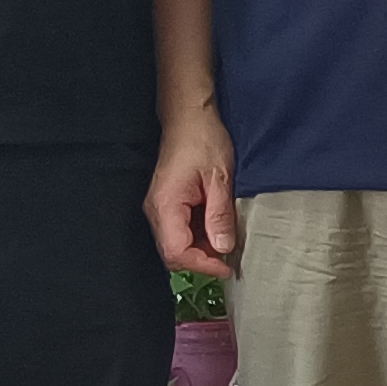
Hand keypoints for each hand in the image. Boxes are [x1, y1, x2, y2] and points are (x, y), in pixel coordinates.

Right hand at [148, 106, 239, 279]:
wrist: (189, 118)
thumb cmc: (202, 140)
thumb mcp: (219, 178)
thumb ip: (220, 215)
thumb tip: (223, 247)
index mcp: (166, 205)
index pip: (176, 252)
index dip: (202, 265)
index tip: (226, 267)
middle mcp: (157, 211)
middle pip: (173, 253)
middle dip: (202, 260)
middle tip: (229, 256)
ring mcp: (160, 208)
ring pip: (176, 244)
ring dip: (202, 248)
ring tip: (226, 238)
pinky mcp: (167, 205)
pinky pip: (180, 231)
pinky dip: (199, 236)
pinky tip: (217, 227)